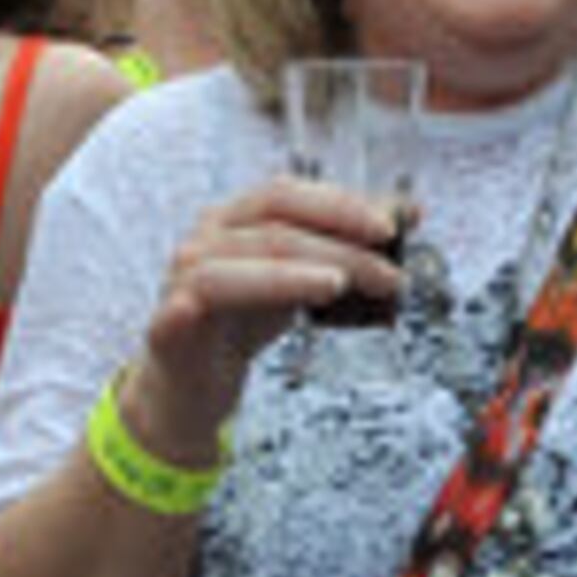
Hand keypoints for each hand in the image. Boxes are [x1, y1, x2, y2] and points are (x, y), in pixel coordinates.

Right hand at [121, 178, 406, 448]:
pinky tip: (208, 305)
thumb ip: (347, 244)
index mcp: (234, 218)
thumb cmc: (246, 320)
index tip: (390, 228)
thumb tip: (410, 212)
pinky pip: (183, 308)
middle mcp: (203, 240)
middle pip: (270, 229)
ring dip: (289, 274)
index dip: (337, 205)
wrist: (193, 382)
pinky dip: (196, 302)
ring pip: (231, 267)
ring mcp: (180, 282)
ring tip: (338, 286)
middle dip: (336, 247)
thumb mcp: (303, 278)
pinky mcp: (166, 327)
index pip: (285, 193)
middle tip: (388, 275)